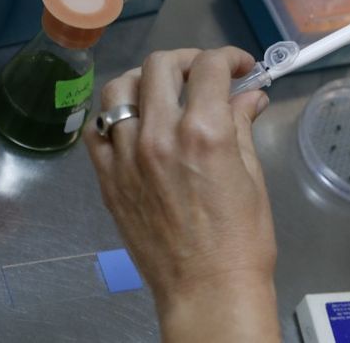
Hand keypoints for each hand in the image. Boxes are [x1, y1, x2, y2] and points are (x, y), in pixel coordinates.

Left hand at [85, 47, 278, 341]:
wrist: (206, 291)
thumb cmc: (242, 240)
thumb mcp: (252, 176)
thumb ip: (242, 126)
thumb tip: (250, 97)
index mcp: (203, 133)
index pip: (209, 67)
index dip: (229, 57)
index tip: (241, 68)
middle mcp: (159, 136)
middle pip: (160, 66)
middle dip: (189, 60)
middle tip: (206, 74)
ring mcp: (126, 157)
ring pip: (119, 88)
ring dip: (145, 80)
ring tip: (163, 90)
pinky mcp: (107, 179)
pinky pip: (97, 130)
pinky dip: (114, 115)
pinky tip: (134, 122)